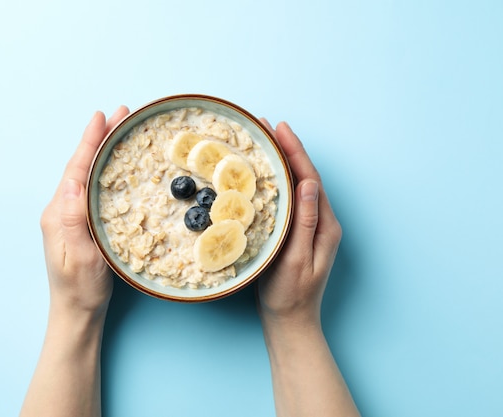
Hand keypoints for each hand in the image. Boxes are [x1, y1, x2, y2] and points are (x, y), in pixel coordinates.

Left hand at [40, 106, 129, 314]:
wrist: (77, 312)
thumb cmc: (81, 289)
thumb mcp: (80, 257)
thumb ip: (74, 220)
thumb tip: (71, 183)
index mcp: (59, 214)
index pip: (76, 169)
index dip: (90, 141)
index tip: (102, 116)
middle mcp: (61, 210)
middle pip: (81, 165)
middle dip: (99, 137)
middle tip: (121, 113)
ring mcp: (70, 216)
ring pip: (87, 174)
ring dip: (102, 150)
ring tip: (120, 130)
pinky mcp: (80, 223)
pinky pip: (92, 187)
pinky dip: (104, 169)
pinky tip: (116, 165)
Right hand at [257, 120, 342, 325]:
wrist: (290, 322)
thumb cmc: (290, 296)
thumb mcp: (295, 260)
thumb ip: (304, 222)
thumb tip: (306, 184)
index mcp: (324, 225)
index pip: (309, 179)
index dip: (295, 152)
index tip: (279, 128)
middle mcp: (321, 222)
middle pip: (305, 176)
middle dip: (288, 149)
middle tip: (266, 126)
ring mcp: (310, 227)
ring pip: (297, 185)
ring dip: (283, 161)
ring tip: (265, 141)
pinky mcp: (298, 233)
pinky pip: (289, 199)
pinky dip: (278, 180)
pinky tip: (265, 174)